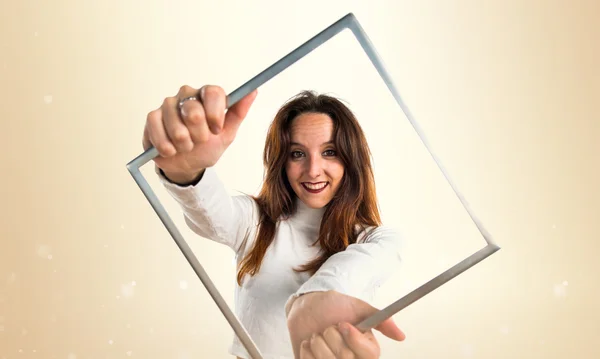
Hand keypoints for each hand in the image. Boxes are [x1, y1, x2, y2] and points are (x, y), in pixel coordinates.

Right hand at [142, 85, 257, 182]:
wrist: (187, 165)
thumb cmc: (207, 147)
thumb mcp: (227, 134)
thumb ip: (238, 112)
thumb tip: (253, 91)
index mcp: (207, 96)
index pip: (213, 92)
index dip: (215, 113)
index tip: (216, 130)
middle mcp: (187, 95)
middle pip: (193, 109)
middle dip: (199, 133)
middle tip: (199, 141)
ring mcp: (168, 105)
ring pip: (174, 121)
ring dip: (183, 142)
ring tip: (186, 147)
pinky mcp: (152, 117)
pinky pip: (157, 127)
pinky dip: (166, 144)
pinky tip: (171, 150)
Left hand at [287, 291, 404, 357]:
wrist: (306, 308)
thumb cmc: (332, 307)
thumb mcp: (356, 307)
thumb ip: (378, 318)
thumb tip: (401, 335)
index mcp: (366, 348)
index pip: (369, 354)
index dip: (353, 338)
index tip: (343, 324)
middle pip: (345, 356)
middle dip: (332, 335)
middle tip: (329, 326)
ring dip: (317, 342)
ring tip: (318, 335)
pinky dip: (306, 350)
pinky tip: (309, 344)